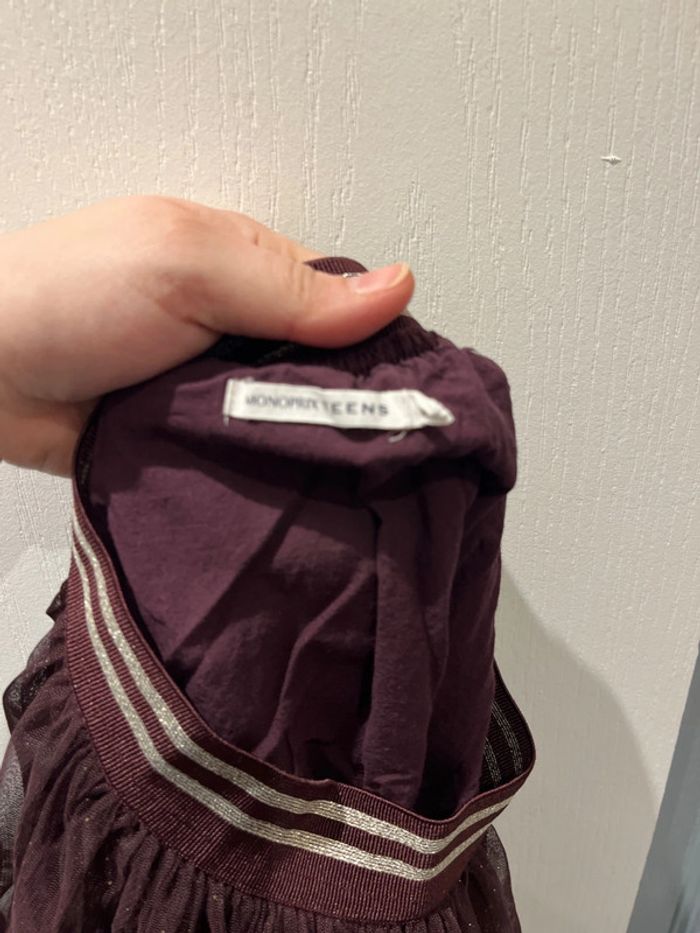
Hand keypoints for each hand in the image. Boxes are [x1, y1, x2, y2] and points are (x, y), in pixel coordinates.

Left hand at [0, 195, 411, 474]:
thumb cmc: (68, 295)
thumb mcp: (186, 264)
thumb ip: (289, 285)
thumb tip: (399, 287)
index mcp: (253, 272)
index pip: (348, 310)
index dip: (383, 349)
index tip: (415, 396)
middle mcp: (246, 334)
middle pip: (329, 378)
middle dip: (348, 411)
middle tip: (384, 454)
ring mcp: (221, 396)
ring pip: (294, 428)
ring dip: (308, 450)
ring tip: (348, 486)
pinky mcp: (198, 448)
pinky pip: (252, 467)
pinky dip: (270, 481)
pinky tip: (296, 500)